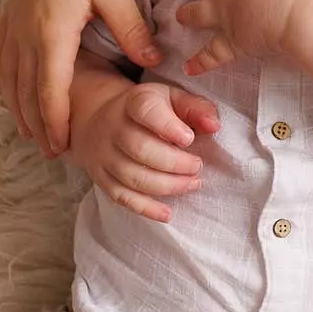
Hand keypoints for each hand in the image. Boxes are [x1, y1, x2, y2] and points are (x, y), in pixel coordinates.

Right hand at [0, 0, 159, 157]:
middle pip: (27, 92)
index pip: (51, 91)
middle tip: (52, 152)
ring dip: (20, 108)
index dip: (56, 121)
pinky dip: (7, 82)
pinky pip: (2, 59)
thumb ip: (133, 30)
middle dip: (38, 124)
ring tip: (32, 134)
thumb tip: (155, 62)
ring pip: (10, 79)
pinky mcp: (10, 16)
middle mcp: (25, 34)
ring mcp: (13, 25)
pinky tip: (13, 93)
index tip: (62, 146)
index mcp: (52, 33)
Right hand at [69, 80, 221, 222]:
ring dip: (167, 185)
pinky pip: (121, 197)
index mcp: (135, 103)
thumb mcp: (172, 98)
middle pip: (140, 149)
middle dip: (174, 163)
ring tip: (192, 183)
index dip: (168, 126)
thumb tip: (213, 125)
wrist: (99, 118)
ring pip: (132, 176)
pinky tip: (167, 213)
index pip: (146, 111)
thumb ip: (194, 108)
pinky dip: (145, 208)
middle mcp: (114, 128)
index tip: (189, 139)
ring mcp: (105, 155)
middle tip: (197, 167)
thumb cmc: (149, 110)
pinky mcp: (102, 178)